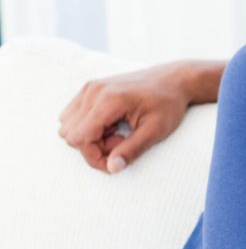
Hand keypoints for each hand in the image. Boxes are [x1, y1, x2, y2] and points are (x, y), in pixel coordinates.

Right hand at [58, 62, 207, 172]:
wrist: (173, 80)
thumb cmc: (168, 104)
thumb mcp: (156, 130)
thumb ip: (132, 150)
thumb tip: (112, 169)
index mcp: (109, 100)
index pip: (80, 138)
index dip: (94, 157)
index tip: (116, 161)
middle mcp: (93, 91)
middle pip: (71, 134)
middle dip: (93, 147)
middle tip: (121, 142)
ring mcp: (89, 88)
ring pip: (68, 126)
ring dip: (90, 137)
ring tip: (117, 133)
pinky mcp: (90, 89)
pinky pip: (73, 116)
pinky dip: (89, 127)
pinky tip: (112, 125)